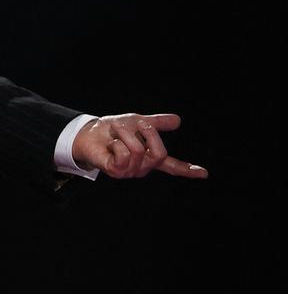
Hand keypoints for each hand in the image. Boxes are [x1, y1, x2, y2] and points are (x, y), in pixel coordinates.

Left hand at [71, 113, 207, 179]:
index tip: (204, 173)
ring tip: (116, 132)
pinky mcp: (116, 171)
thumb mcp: (137, 122)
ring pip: (138, 150)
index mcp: (149, 157)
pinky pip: (124, 154)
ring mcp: (129, 171)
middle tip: (136, 124)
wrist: (88, 132)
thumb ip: (158, 123)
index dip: (188, 169)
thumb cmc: (111, 130)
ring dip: (125, 134)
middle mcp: (142, 167)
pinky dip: (117, 142)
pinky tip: (110, 144)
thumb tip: (178, 120)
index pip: (172, 166)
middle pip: (159, 153)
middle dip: (148, 133)